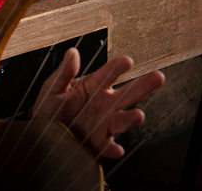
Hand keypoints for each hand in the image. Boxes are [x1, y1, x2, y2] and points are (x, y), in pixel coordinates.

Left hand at [32, 47, 164, 157]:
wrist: (42, 135)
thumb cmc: (49, 109)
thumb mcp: (52, 89)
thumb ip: (63, 73)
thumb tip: (72, 53)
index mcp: (93, 86)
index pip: (109, 73)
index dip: (118, 67)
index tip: (127, 61)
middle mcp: (104, 103)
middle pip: (128, 92)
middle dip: (144, 85)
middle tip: (158, 76)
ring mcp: (104, 123)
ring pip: (123, 119)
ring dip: (131, 118)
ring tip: (138, 115)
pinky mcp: (99, 143)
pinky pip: (108, 146)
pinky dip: (112, 148)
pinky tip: (116, 148)